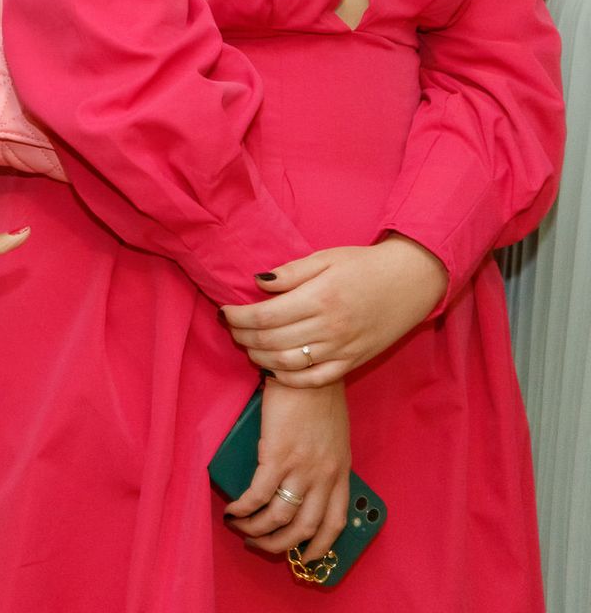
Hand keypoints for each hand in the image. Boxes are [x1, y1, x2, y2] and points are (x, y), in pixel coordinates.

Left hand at [222, 236, 448, 385]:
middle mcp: (330, 327)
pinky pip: (316, 379)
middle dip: (243, 337)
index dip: (238, 317)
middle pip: (271, 341)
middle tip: (231, 329)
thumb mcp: (325, 257)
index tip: (225, 312)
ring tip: (248, 347)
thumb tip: (258, 282)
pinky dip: (290, 378)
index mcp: (320, 298)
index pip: (265, 316)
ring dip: (260, 358)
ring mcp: (343, 349)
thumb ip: (291, 272)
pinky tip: (274, 370)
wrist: (411, 281)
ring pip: (288, 364)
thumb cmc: (364, 265)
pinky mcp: (354, 362)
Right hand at [224, 378, 350, 563]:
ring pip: (280, 517)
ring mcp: (302, 468)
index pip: (334, 522)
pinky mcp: (277, 456)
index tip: (304, 558)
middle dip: (279, 545)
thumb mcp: (333, 436)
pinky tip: (232, 509)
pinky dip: (243, 508)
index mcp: (340, 472)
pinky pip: (258, 495)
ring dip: (257, 531)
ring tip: (240, 529)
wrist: (307, 369)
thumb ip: (322, 462)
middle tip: (259, 546)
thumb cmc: (318, 397)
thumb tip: (297, 482)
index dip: (318, 546)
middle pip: (304, 527)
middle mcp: (324, 476)